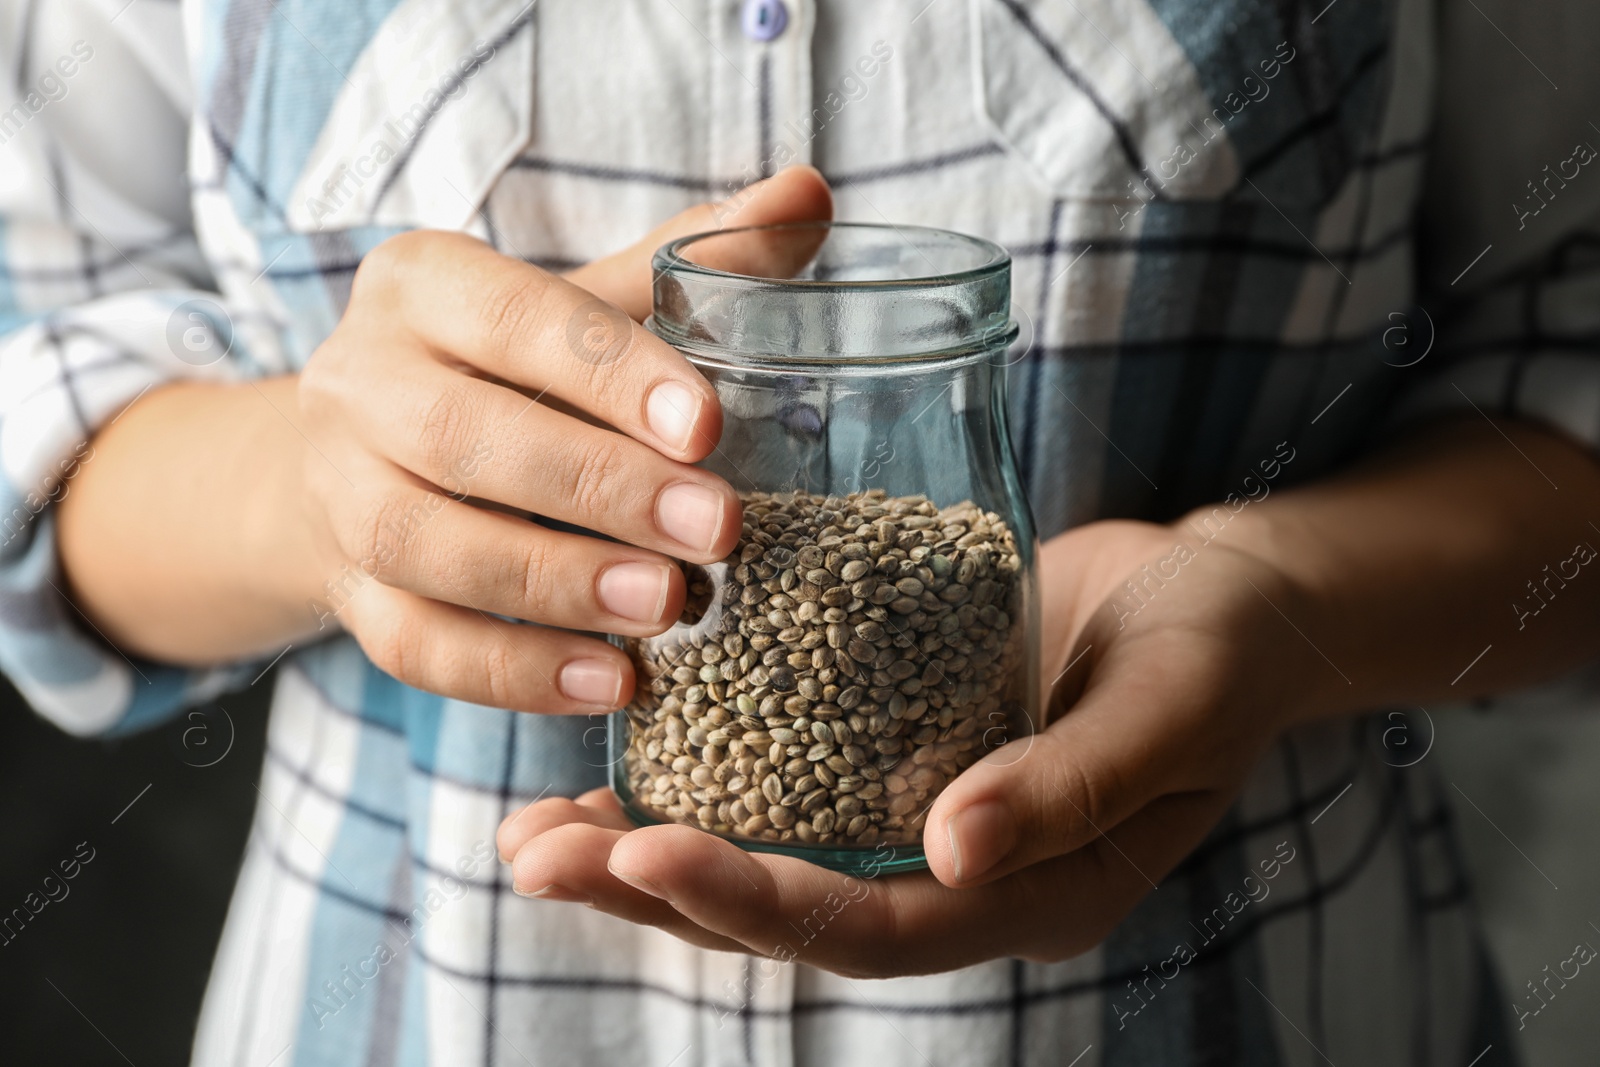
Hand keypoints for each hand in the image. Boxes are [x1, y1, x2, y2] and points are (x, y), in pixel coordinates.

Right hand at [293, 167, 832, 712]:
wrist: (367, 446)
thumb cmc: (507, 366)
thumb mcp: (586, 301)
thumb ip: (691, 258)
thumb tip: (808, 195)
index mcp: (422, 285)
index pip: (515, 318)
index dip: (609, 373)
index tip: (704, 426)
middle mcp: (359, 380)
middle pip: (460, 436)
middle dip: (596, 488)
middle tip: (715, 531)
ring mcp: (339, 493)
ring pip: (422, 545)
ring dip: (551, 586)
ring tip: (664, 610)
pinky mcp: (346, 591)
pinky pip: (413, 644)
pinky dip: (513, 674)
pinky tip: (612, 684)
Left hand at [495, 513, 1324, 974]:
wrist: (1230, 599)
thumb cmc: (1217, 651)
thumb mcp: (1169, 708)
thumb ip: (1070, 785)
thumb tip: (951, 853)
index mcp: (1027, 894)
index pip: (870, 926)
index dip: (755, 901)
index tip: (643, 854)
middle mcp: (956, 874)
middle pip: (788, 908)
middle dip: (656, 888)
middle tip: (531, 852)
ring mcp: (918, 815)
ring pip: (767, 852)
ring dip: (647, 844)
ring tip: (528, 829)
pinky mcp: (893, 746)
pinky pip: (784, 777)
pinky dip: (700, 773)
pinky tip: (615, 753)